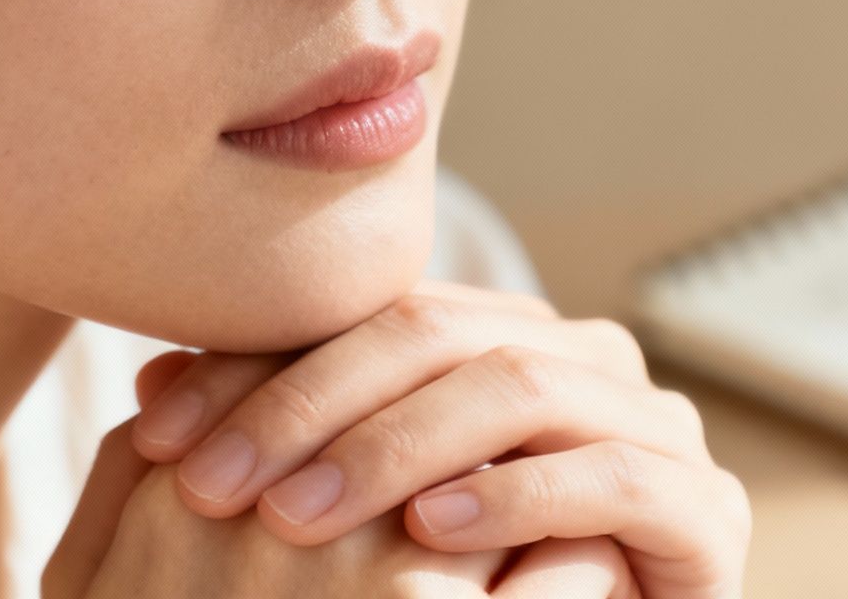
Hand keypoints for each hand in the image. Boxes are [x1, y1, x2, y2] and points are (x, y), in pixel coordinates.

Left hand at [127, 280, 749, 598]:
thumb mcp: (342, 524)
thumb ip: (277, 444)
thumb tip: (149, 386)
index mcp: (495, 342)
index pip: (365, 317)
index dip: (257, 368)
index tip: (157, 433)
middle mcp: (577, 361)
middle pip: (436, 336)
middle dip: (312, 404)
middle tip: (215, 482)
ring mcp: (649, 426)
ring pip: (517, 387)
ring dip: (401, 446)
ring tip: (302, 512)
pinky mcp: (699, 510)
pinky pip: (608, 478)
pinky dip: (517, 497)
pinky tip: (433, 531)